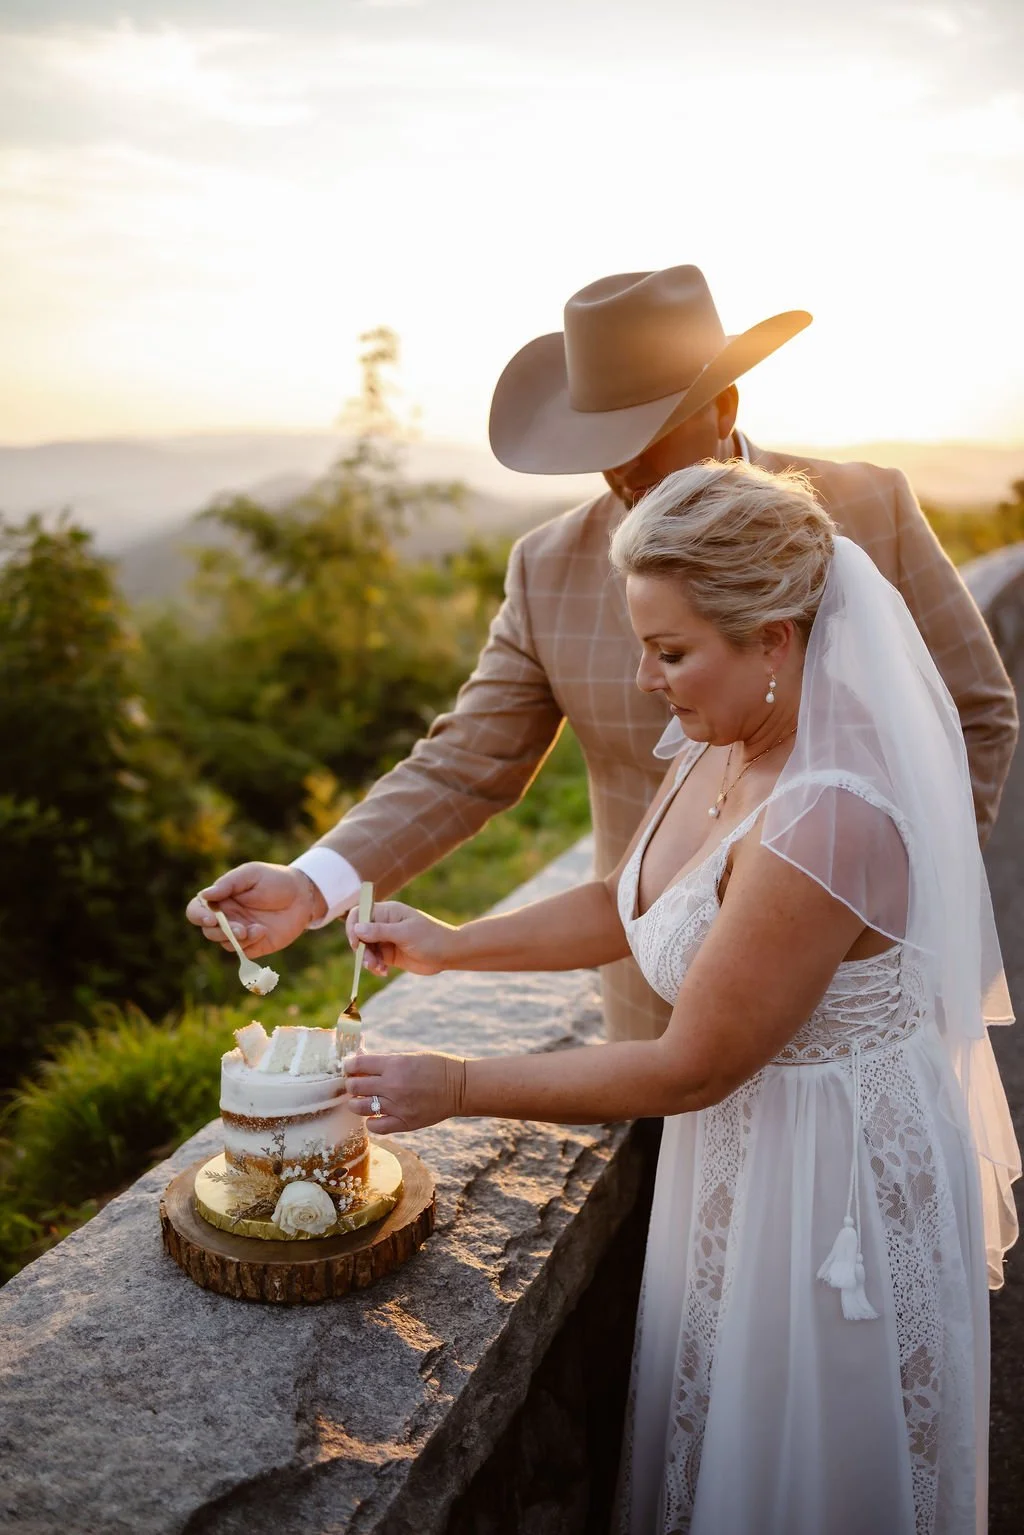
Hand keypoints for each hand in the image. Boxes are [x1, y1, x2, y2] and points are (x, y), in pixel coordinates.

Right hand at [185, 862, 326, 956]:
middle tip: (238, 928)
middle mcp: (226, 918)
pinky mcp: (255, 945)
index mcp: (220, 899)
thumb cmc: (274, 880)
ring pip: (225, 943)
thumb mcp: (251, 874)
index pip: (197, 910)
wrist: (303, 895)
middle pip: (209, 931)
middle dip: (221, 931)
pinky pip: (244, 952)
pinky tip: (263, 932)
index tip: (210, 919)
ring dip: (236, 939)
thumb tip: (205, 895)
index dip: (198, 916)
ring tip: (255, 929)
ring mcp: (240, 932)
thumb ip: (228, 884)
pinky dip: (250, 945)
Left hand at [342, 1051, 466, 1132]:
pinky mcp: (404, 1123)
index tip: (349, 1067)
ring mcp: (397, 1106)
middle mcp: (393, 1086)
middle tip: (355, 1084)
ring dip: (356, 1103)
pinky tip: (375, 1115)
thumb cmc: (437, 1066)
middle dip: (351, 1084)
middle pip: (354, 1087)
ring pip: (360, 1107)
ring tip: (361, 1100)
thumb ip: (385, 1062)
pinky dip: (371, 1122)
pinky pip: (376, 1127)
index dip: (349, 1066)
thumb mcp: (409, 1057)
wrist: (460, 1087)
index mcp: (395, 1065)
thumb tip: (359, 1061)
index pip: (358, 1065)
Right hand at [346, 901, 457, 976]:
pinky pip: (374, 959)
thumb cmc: (430, 938)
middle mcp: (383, 924)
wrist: (449, 953)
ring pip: (365, 949)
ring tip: (379, 969)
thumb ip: (380, 931)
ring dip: (368, 960)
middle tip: (370, 962)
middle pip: (359, 934)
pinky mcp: (389, 954)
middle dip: (361, 949)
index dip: (353, 927)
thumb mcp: (405, 934)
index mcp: (387, 912)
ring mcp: (386, 939)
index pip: (359, 914)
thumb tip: (357, 928)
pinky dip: (375, 967)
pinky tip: (384, 972)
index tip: (356, 942)